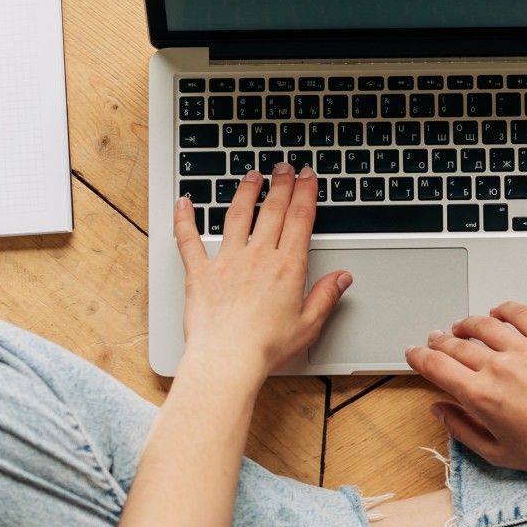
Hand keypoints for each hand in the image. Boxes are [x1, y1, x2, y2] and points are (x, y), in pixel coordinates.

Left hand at [174, 164, 350, 380]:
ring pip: (237, 215)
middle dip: (281, 184)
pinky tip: (184, 202)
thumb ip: (326, 296)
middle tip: (284, 167)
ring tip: (252, 176)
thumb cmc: (265, 347)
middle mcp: (257, 257)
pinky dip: (184, 219)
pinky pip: (189, 239)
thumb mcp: (309, 324)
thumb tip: (342, 277)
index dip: (306, 193)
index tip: (308, 177)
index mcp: (287, 267)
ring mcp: (227, 261)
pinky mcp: (200, 273)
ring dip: (245, 192)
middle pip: (272, 210)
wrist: (227, 359)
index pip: (300, 219)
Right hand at [404, 302, 526, 478]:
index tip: (413, 353)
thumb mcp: (495, 452)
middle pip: (457, 345)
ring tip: (461, 326)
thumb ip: (461, 429)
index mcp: (480, 395)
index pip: (437, 366)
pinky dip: (504, 310)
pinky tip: (497, 313)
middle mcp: (498, 368)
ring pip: (484, 325)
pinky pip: (521, 314)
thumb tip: (439, 409)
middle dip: (440, 341)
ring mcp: (525, 350)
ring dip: (466, 324)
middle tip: (436, 340)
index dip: (419, 357)